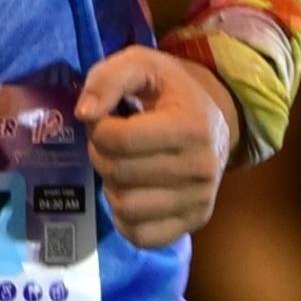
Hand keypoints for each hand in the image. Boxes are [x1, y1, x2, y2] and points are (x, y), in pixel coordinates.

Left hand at [78, 45, 235, 247]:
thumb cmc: (171, 91)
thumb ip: (108, 78)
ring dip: (111, 186)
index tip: (107, 121)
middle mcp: (201, 169)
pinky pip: (140, 236)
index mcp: (191, 127)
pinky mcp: (194, 223)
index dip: (98, 130)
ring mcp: (200, 201)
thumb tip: (85, 114)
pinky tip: (131, 192)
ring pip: (125, 207)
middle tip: (111, 144)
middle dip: (101, 156)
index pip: (118, 141)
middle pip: (118, 174)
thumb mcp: (142, 64)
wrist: (216, 120)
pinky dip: (124, 217)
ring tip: (122, 168)